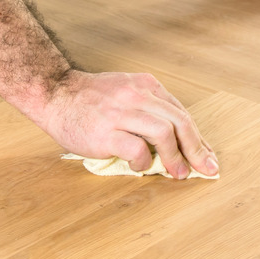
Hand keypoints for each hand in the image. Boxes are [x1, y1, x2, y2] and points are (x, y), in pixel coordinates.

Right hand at [33, 70, 217, 178]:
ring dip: (176, 157)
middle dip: (197, 149)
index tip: (206, 156)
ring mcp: (122, 112)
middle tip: (205, 168)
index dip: (197, 138)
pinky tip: (140, 166)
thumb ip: (148, 109)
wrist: (53, 94)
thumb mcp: (124, 92)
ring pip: (164, 133)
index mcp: (145, 85)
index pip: (181, 112)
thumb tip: (175, 141)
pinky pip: (137, 149)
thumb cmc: (88, 99)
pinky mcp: (107, 132)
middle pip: (180, 122)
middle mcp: (137, 95)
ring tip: (177, 173)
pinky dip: (144, 162)